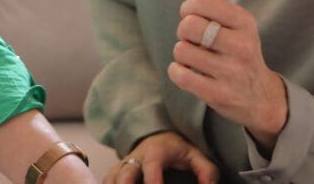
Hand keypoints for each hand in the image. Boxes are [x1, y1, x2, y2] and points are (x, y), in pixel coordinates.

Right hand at [103, 131, 218, 183]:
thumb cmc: (178, 149)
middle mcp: (135, 158)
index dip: (153, 182)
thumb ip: (206, 171)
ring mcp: (123, 165)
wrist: (158, 135)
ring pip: (112, 179)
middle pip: (124, 175)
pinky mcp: (116, 172)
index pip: (151, 169)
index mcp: (155, 153)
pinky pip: (107, 181)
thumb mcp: (196, 155)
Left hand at [168, 0, 287, 150]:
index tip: (193, 16)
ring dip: (182, 54)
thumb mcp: (236, 24)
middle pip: (189, 26)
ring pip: (182, 50)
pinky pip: (180, 75)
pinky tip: (188, 72)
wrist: (261, 98)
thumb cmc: (240, 52)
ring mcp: (231, 72)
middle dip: (183, 31)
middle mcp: (242, 46)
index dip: (188, 8)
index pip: (202, 2)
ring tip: (196, 57)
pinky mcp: (219, 95)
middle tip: (193, 39)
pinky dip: (177, 71)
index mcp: (245, 22)